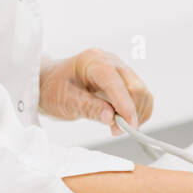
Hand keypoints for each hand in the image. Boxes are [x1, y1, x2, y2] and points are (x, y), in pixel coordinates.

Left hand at [39, 48, 153, 135]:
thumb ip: (88, 108)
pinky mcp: (125, 82)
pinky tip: (122, 121)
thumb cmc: (53, 89)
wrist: (49, 84)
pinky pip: (141, 98)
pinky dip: (137, 113)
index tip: (129, 126)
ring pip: (143, 94)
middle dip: (132, 112)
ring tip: (116, 127)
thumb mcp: (65, 101)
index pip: (116, 83)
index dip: (125, 106)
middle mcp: (111, 62)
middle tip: (116, 130)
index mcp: (94, 61)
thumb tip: (111, 117)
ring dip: (136, 114)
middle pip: (136, 87)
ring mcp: (120, 71)